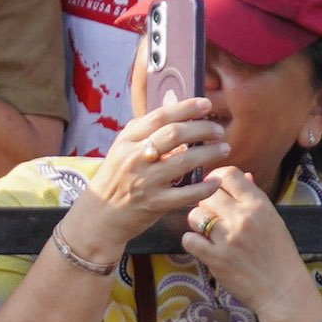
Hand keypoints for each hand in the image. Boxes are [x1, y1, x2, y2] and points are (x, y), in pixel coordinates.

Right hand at [61, 96, 225, 256]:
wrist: (98, 216)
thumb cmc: (114, 180)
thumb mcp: (121, 151)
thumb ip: (143, 134)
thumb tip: (176, 116)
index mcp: (127, 141)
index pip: (159, 117)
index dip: (186, 108)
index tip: (206, 105)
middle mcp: (134, 158)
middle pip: (175, 134)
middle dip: (202, 129)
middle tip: (218, 131)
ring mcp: (144, 181)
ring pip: (184, 161)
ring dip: (209, 153)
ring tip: (223, 149)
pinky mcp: (154, 204)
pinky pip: (186, 194)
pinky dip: (204, 187)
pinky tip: (215, 181)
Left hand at [178, 167, 319, 321]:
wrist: (283, 290)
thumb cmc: (279, 254)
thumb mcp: (273, 220)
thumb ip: (255, 198)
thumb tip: (244, 176)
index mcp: (259, 205)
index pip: (228, 174)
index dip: (216, 178)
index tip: (215, 189)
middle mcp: (243, 218)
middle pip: (207, 194)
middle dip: (206, 202)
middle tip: (213, 215)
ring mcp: (228, 238)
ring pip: (195, 215)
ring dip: (198, 222)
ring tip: (208, 231)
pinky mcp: (215, 258)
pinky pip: (189, 239)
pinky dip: (193, 242)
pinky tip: (203, 246)